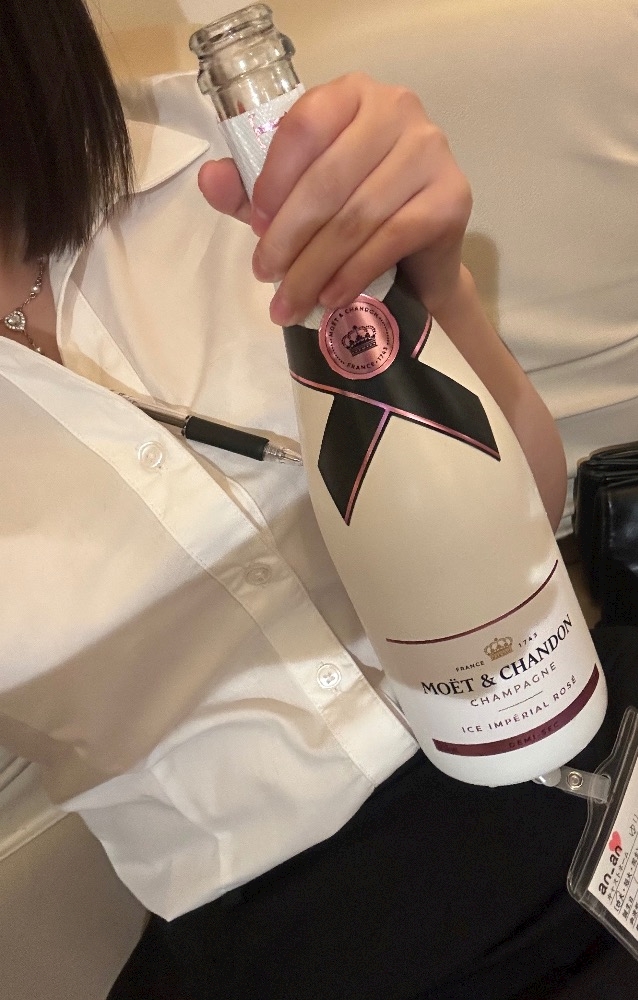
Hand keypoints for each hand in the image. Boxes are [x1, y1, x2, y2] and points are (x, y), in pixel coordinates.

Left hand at [198, 73, 471, 324]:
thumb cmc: (351, 213)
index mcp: (351, 94)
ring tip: (290, 300)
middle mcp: (397, 109)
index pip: (305, 125)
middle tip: (265, 275)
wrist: (417, 257)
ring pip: (357, 215)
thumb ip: (251, 188)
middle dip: (289, 236)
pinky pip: (391, 239)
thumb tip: (209, 180)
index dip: (274, 179)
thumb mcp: (295, 197)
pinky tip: (331, 297)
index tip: (255, 225)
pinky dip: (353, 273)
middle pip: (329, 179)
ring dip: (315, 266)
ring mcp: (430, 151)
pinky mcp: (452, 198)